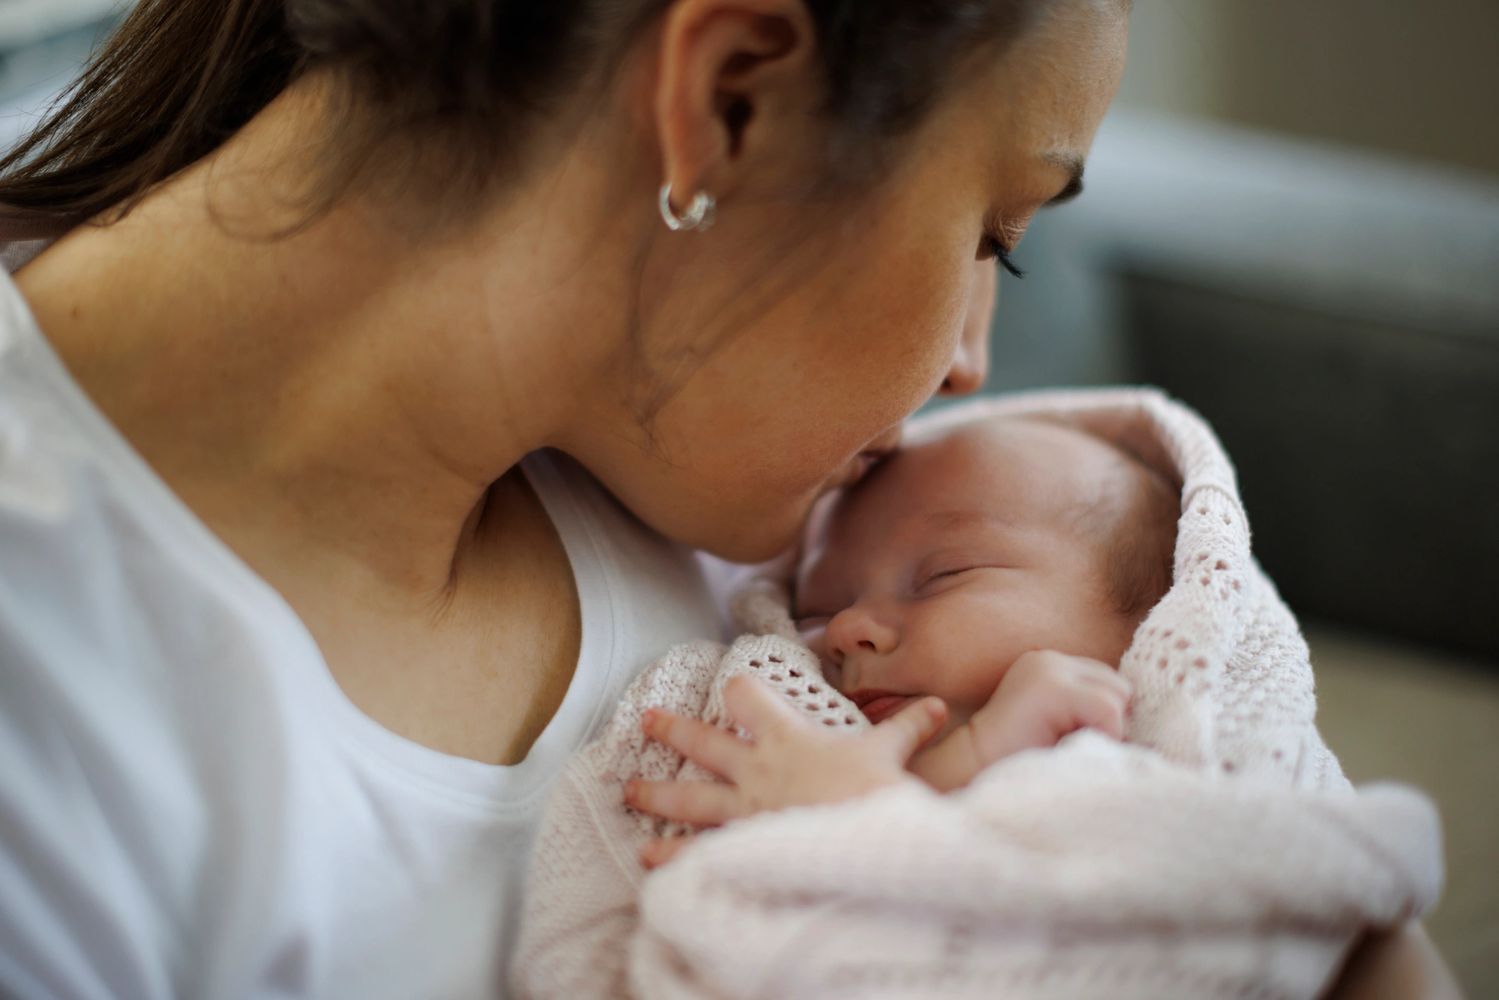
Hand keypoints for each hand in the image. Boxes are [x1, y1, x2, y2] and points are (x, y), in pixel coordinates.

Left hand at [625, 674, 946, 864]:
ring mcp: (743, 809)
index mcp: (787, 737)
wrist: (866, 837)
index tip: (728, 683)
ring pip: (689, 797)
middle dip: (672, 730)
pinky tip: (645, 857)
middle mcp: (755, 769)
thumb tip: (937, 703)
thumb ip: (908, 727)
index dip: (739, 687)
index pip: (749, 697)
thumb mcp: (891, 754)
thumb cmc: (874, 792)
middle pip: (703, 742)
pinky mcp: (740, 847)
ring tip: (627, 794)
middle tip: (645, 720)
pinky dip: (671, 856)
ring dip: (656, 795)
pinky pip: (697, 851)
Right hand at [910, 650, 1131, 790]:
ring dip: (1106, 732)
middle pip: (1120, 687)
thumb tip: (1144, 721)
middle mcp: (1049, 658)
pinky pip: (1109, 711)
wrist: (971, 774)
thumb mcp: (1061, 728)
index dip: (1106, 720)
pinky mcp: (1052, 686)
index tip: (1079, 742)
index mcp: (1049, 666)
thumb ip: (1089, 712)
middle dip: (1110, 723)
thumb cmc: (1019, 763)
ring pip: (1119, 696)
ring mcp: (1048, 667)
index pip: (1109, 683)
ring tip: (1068, 747)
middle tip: (1075, 747)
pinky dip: (1102, 737)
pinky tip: (1067, 748)